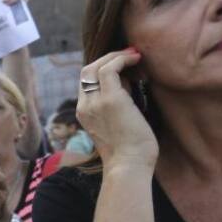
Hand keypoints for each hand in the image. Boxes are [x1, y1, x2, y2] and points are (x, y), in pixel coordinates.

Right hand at [77, 48, 157, 170]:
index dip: (104, 70)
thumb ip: (117, 105)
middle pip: (87, 71)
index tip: (125, 68)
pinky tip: (136, 59)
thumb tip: (128, 84)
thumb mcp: (117, 124)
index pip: (87, 83)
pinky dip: (122, 59)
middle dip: (108, 58)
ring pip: (96, 66)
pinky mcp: (110, 99)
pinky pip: (110, 69)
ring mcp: (95, 102)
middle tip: (130, 55)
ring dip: (116, 56)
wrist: (129, 166)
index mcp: (84, 113)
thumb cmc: (130, 151)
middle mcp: (85, 106)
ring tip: (135, 56)